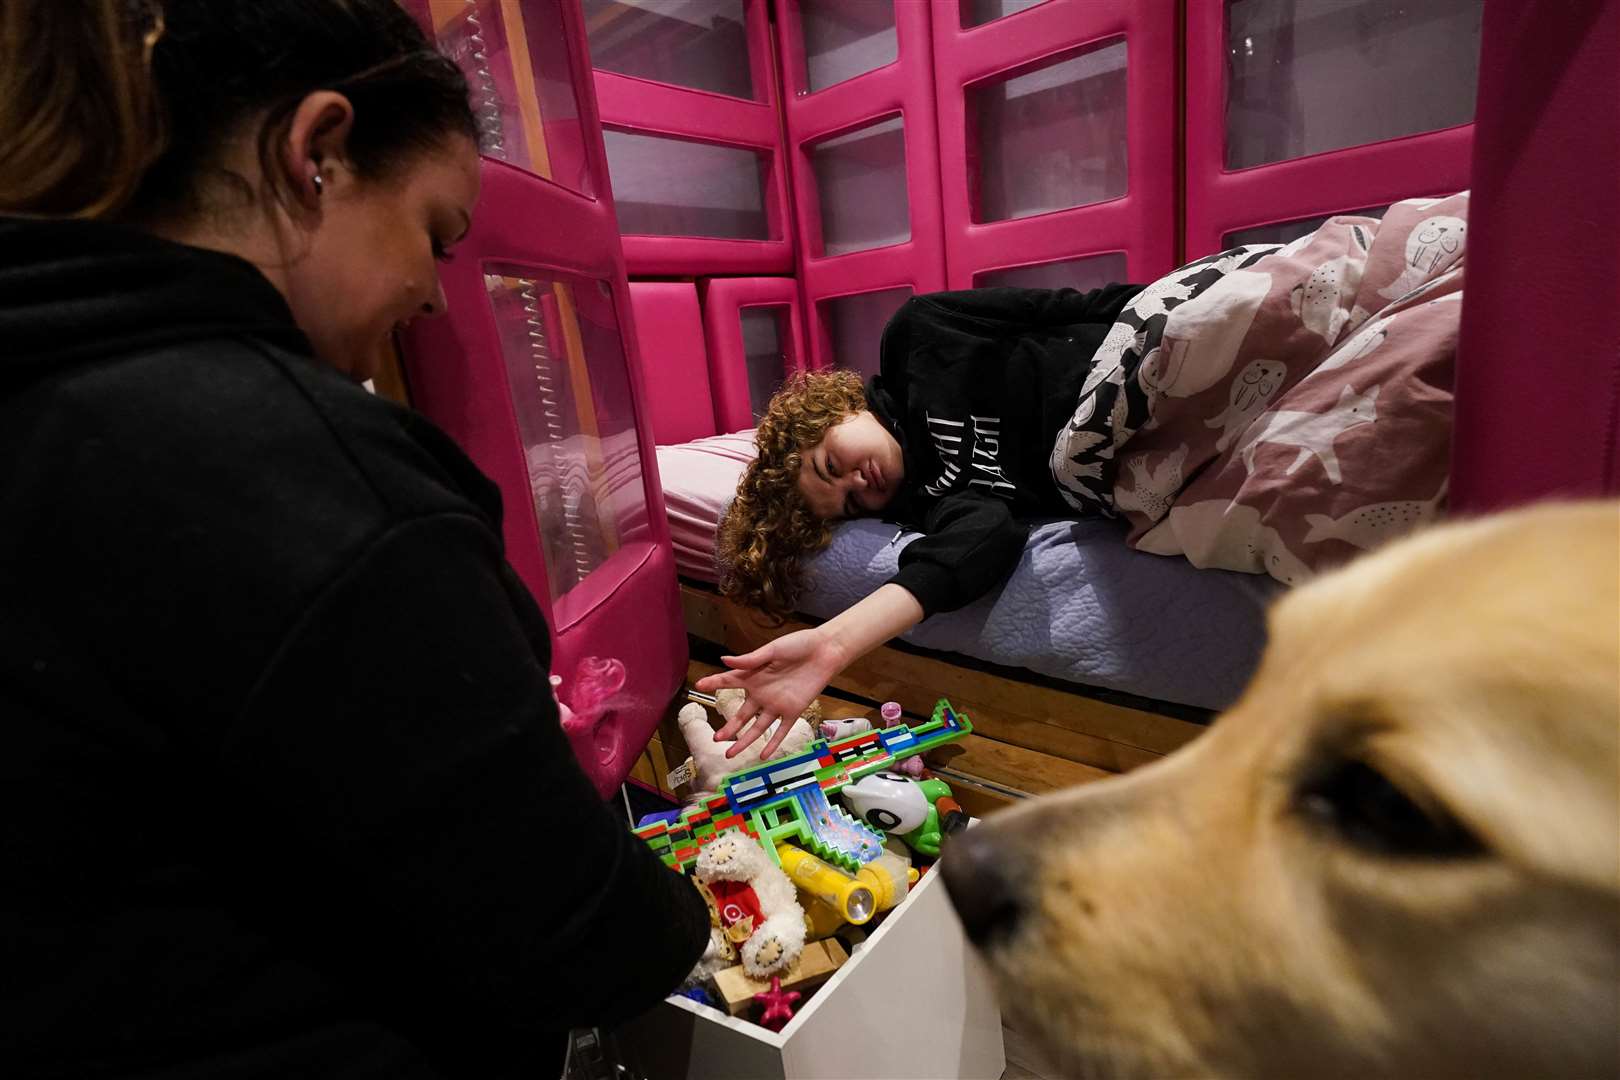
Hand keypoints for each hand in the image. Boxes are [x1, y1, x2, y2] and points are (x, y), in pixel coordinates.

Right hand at [693, 628, 844, 759]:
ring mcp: (777, 704)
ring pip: (757, 727)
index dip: (713, 683)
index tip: (698, 686)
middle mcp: (762, 693)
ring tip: (730, 753)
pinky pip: (782, 731)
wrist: (825, 651)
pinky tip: (762, 755)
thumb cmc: (798, 645)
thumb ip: (749, 659)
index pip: (729, 681)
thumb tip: (723, 660)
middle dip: (728, 727)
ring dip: (744, 740)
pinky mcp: (794, 711)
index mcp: (754, 675)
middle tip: (716, 739)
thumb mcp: (772, 649)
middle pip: (741, 714)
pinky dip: (773, 743)